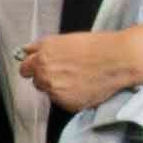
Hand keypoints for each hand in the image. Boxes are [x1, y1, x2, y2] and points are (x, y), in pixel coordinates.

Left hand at [14, 26, 135, 106]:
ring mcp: (54, 90)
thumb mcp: (64, 39)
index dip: (33, 67)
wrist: (118, 60)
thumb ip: (41, 47)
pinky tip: (83, 86)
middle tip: (65, 72)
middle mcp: (45, 73)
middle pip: (36, 81)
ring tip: (78, 78)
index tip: (40, 68)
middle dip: (46, 77)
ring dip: (58, 87)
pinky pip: (62, 102)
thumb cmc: (96, 46)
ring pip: (49, 92)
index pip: (25, 68)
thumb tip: (25, 51)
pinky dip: (70, 97)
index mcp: (43, 55)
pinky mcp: (66, 103)